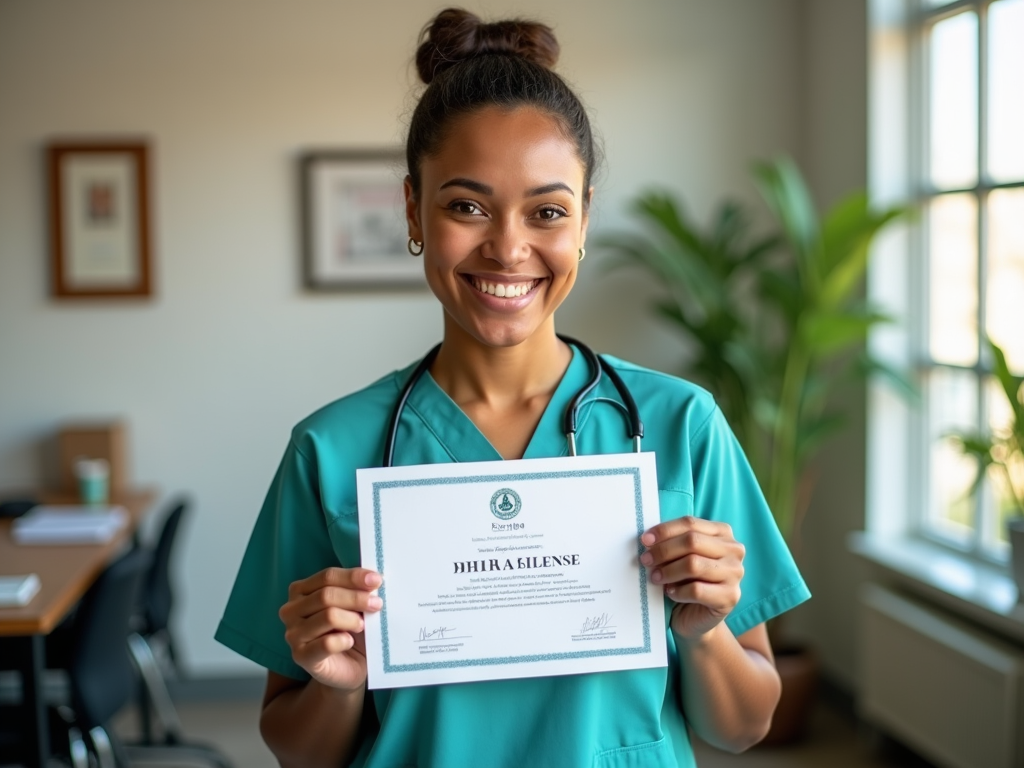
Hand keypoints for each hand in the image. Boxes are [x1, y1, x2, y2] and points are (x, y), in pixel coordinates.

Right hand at [279, 567, 382, 691]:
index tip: (377, 580)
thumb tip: (373, 580)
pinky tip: (349, 642)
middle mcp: (291, 610)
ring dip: (352, 620)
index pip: (327, 576)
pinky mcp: (301, 656)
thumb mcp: (355, 606)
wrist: (351, 667)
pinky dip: (344, 641)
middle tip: (377, 604)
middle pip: (326, 595)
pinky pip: (327, 643)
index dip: (353, 577)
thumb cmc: (352, 631)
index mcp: (301, 590)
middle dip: (356, 598)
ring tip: (363, 626)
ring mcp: (293, 634)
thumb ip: (358, 590)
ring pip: (328, 616)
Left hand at [640, 517, 744, 640]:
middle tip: (646, 560)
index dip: (665, 530)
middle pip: (692, 541)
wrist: (696, 617)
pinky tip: (671, 592)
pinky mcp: (730, 597)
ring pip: (693, 565)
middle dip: (664, 550)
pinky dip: (678, 591)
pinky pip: (696, 590)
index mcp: (722, 533)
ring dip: (668, 571)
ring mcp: (735, 573)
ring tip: (656, 578)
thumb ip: (672, 543)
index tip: (645, 539)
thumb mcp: (680, 556)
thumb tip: (649, 539)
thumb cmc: (686, 581)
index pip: (690, 523)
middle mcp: (734, 550)